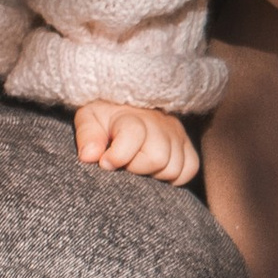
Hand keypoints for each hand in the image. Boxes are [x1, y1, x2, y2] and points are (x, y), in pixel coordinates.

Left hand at [74, 99, 198, 182]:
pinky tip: (157, 170)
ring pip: (175, 167)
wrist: (126, 102)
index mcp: (132, 115)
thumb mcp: (88, 118)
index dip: (117, 156)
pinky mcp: (186, 143)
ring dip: (154, 174)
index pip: (134, 135)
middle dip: (137, 169)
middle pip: (158, 158)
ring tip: (139, 165)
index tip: (105, 162)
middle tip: (124, 164)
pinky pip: (190, 168)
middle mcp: (159, 122)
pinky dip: (175, 176)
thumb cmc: (105, 115)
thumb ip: (87, 136)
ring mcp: (175, 132)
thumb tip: (89, 156)